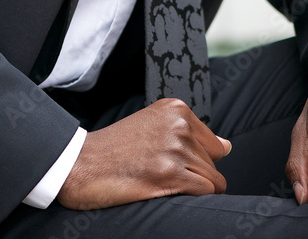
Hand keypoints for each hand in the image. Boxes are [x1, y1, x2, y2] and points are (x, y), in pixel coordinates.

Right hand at [57, 98, 230, 209]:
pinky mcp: (170, 174)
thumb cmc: (114, 149)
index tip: (175, 166)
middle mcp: (179, 125)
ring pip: (212, 180)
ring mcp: (175, 149)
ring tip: (164, 185)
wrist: (80, 163)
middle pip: (213, 163)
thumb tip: (227, 146)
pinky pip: (204, 192)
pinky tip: (168, 193)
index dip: (198, 162)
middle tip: (164, 177)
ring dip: (193, 190)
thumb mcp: (152, 126)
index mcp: (175, 109)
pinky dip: (192, 198)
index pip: (215, 144)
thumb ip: (190, 133)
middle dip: (195, 176)